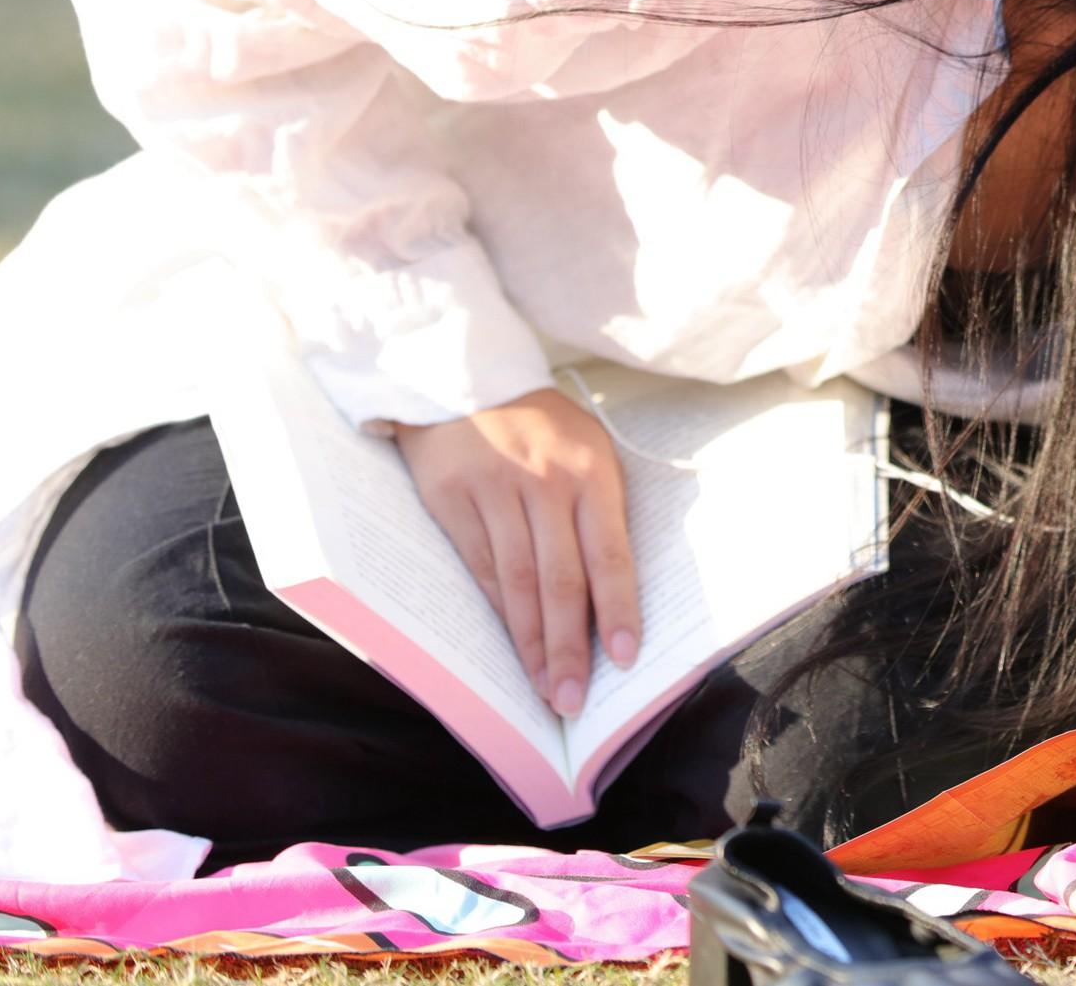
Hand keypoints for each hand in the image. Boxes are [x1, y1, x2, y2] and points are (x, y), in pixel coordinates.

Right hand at [391, 388, 640, 716]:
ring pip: (517, 584)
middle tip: (573, 701)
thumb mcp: (586, 448)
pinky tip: (506, 647)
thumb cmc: (540, 424)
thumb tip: (611, 595)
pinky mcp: (450, 499)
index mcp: (591, 471)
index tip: (625, 658)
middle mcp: (545, 482)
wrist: (462, 374)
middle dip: (569, 648)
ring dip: (530, 644)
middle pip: (561, 581)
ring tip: (543, 690)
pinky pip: (479, 568)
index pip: (610, 555)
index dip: (617, 611)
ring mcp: (495, 491)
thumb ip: (599, 510)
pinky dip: (496, 613)